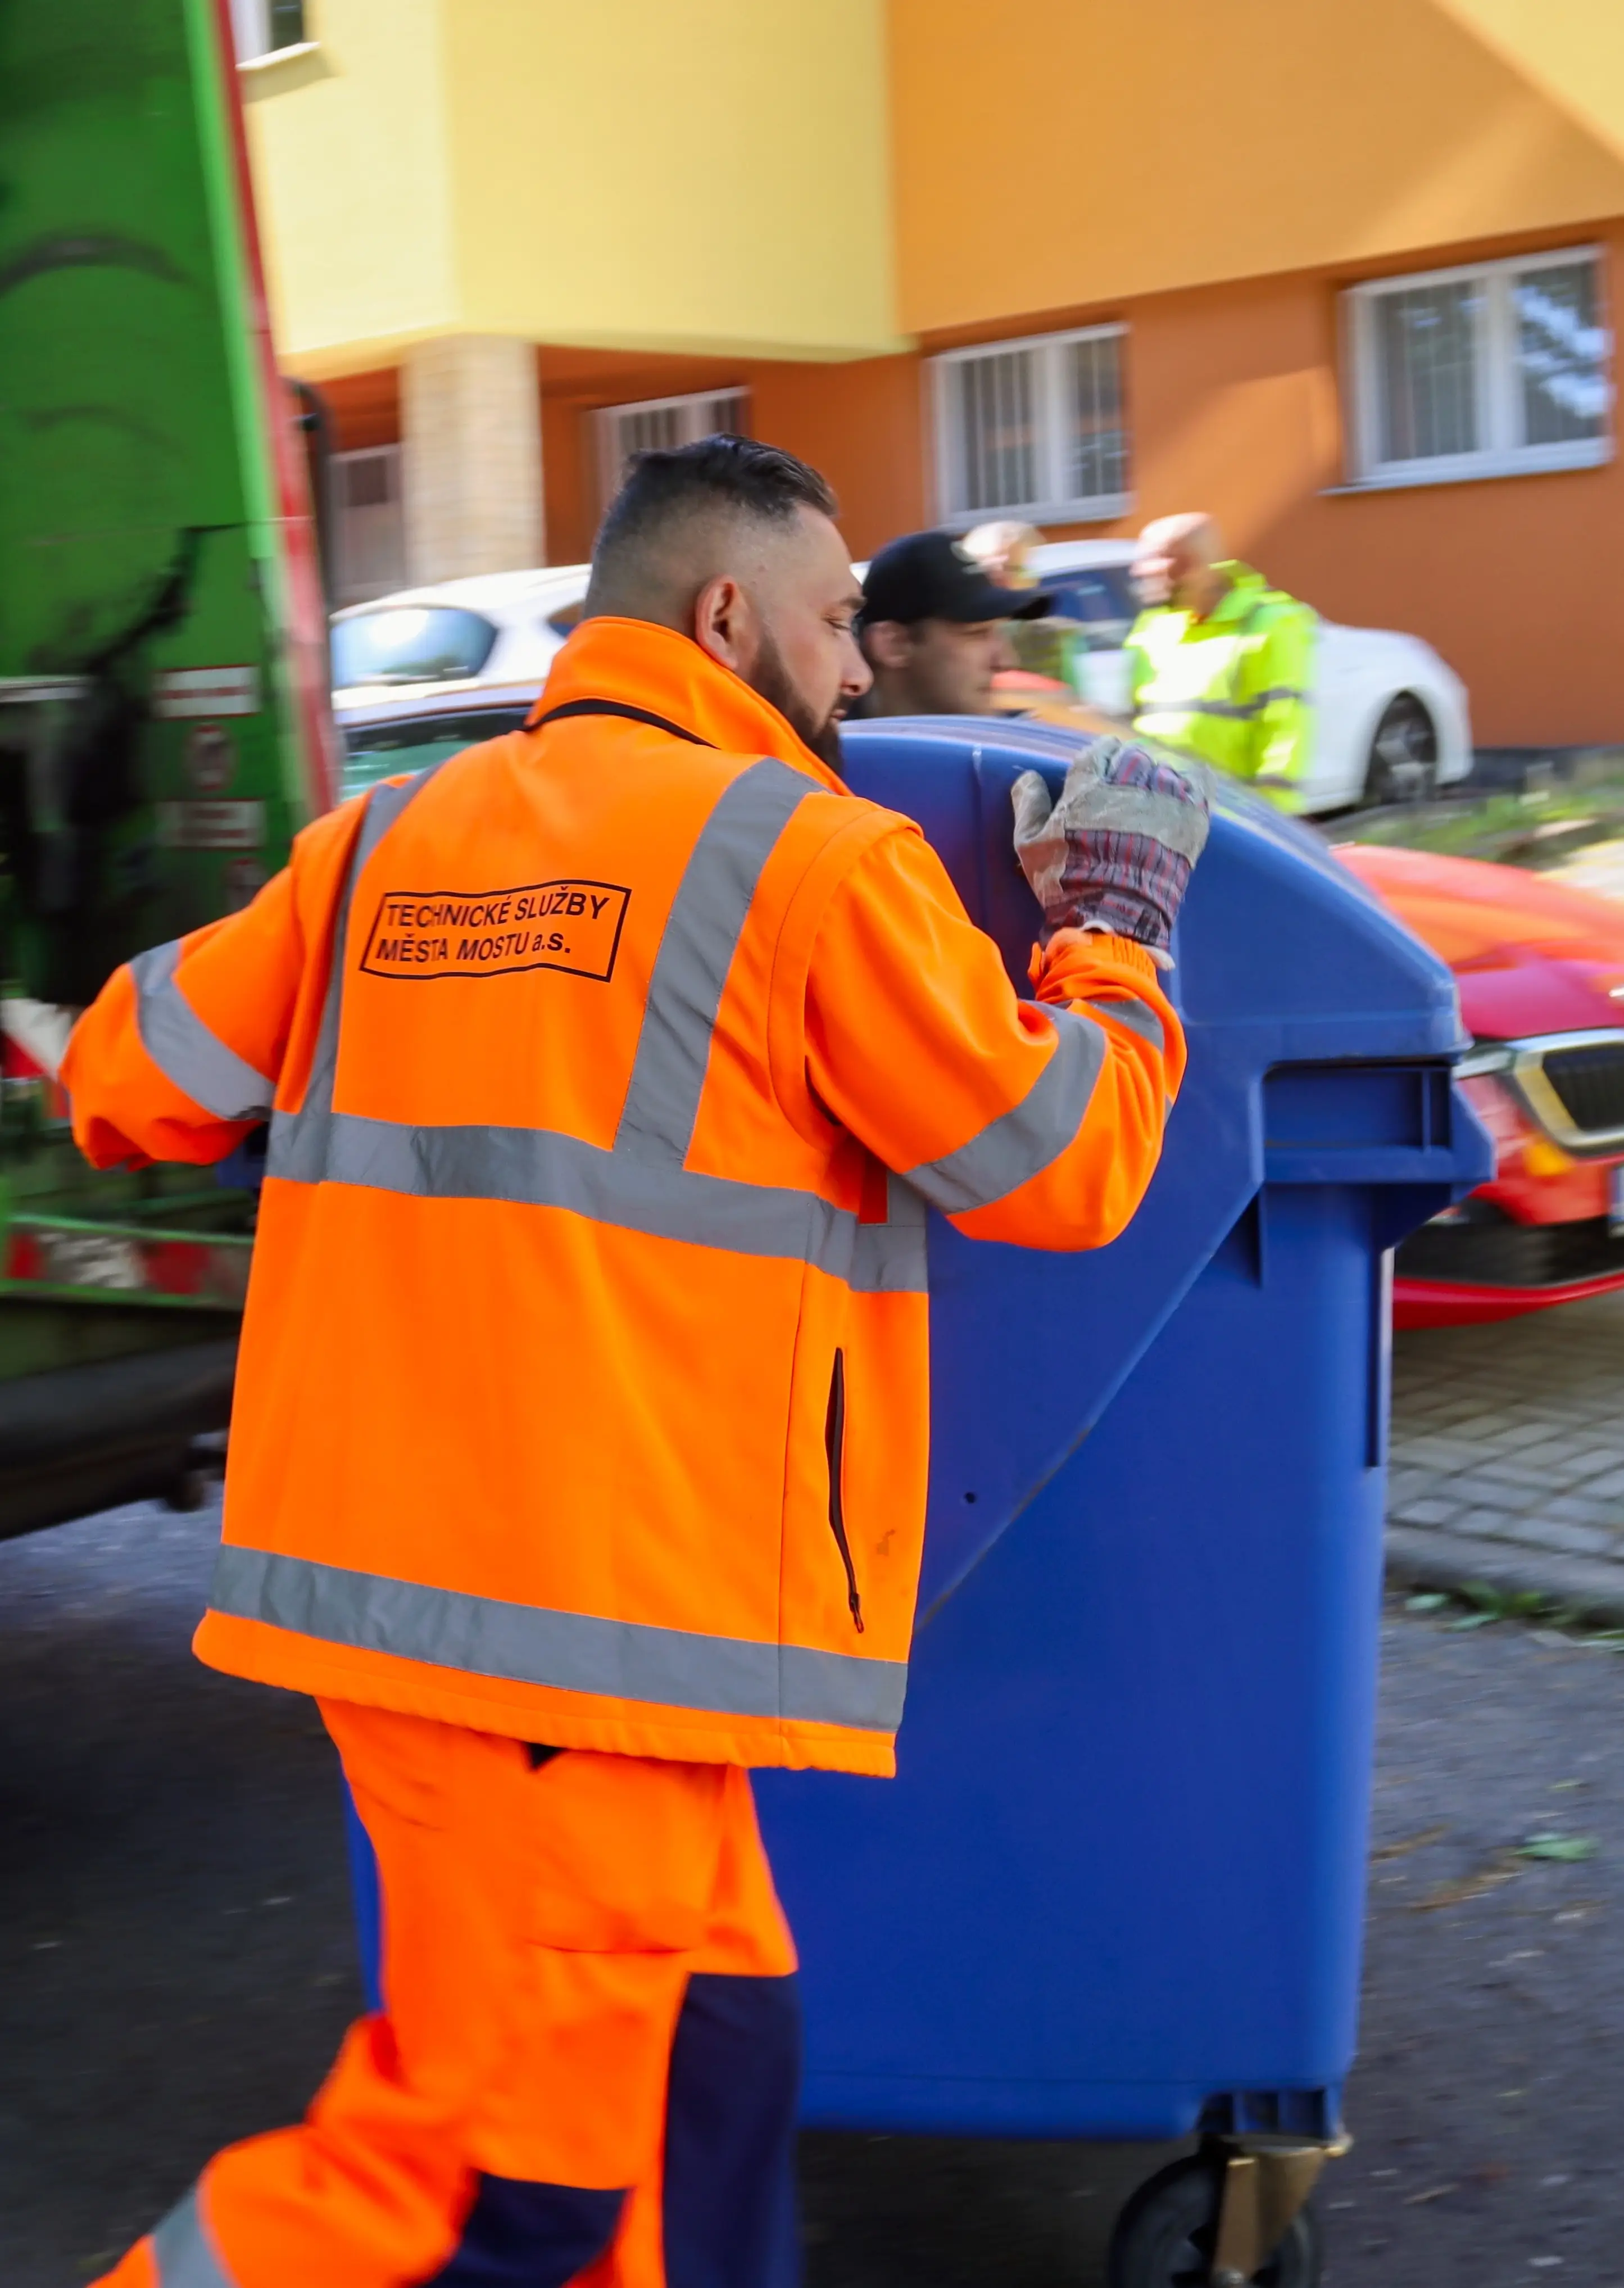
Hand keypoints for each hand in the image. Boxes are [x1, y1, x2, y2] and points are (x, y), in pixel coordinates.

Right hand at [1011, 737, 1209, 957]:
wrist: (1114, 915)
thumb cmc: (1066, 883)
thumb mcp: (1030, 846)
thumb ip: (1028, 806)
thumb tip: (1027, 776)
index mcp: (1087, 788)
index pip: (1098, 752)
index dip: (1101, 753)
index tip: (1104, 759)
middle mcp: (1127, 785)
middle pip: (1131, 757)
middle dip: (1127, 762)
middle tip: (1127, 776)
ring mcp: (1162, 800)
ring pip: (1162, 767)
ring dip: (1156, 773)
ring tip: (1153, 786)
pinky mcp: (1189, 818)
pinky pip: (1199, 781)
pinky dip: (1192, 778)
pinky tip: (1188, 783)